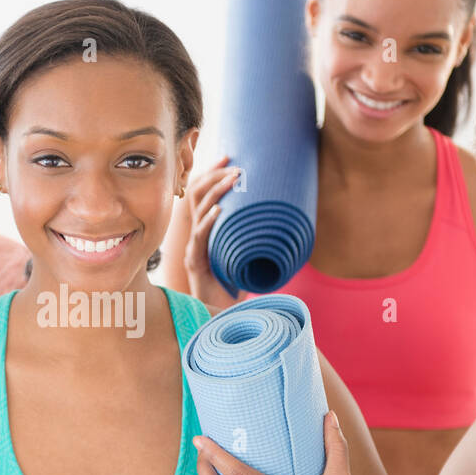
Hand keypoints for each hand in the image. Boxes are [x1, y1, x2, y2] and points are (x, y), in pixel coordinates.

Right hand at [183, 156, 242, 308]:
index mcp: (205, 231)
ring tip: (234, 179)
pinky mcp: (195, 264)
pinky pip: (199, 239)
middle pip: (196, 196)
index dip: (212, 173)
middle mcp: (195, 237)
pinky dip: (209, 222)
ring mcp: (193, 249)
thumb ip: (254, 236)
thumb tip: (283, 216)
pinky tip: (220, 212)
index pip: (201, 194)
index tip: (228, 157)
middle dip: (214, 176)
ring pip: (196, 212)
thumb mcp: (247, 254)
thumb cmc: (236, 288)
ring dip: (216, 192)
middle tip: (235, 165)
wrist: (222, 318)